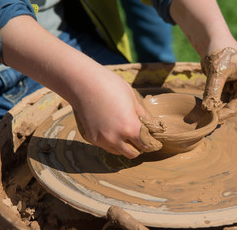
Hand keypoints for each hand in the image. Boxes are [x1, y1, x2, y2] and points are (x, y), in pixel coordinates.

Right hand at [0, 15, 161, 158]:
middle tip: (140, 140)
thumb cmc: (110, 86)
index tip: (153, 141)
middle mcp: (116, 138)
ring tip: (126, 135)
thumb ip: (142, 115)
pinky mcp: (91, 138)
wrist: (83, 83)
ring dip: (124, 147)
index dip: (151, 143)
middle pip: (132, 154)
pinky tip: (111, 129)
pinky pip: (105, 145)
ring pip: (118, 152)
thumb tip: (150, 125)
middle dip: (139, 148)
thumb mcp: (132, 98)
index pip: (146, 145)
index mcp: (130, 127)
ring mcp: (101, 139)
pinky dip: (111, 142)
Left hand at [201, 47, 236, 121]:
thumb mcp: (217, 72)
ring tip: (204, 117)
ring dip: (216, 108)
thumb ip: (213, 91)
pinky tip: (204, 108)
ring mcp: (236, 84)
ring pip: (226, 102)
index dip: (227, 113)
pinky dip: (213, 102)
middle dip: (221, 112)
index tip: (214, 120)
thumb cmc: (218, 50)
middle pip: (233, 104)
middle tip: (207, 121)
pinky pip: (220, 97)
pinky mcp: (226, 83)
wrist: (211, 36)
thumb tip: (207, 110)